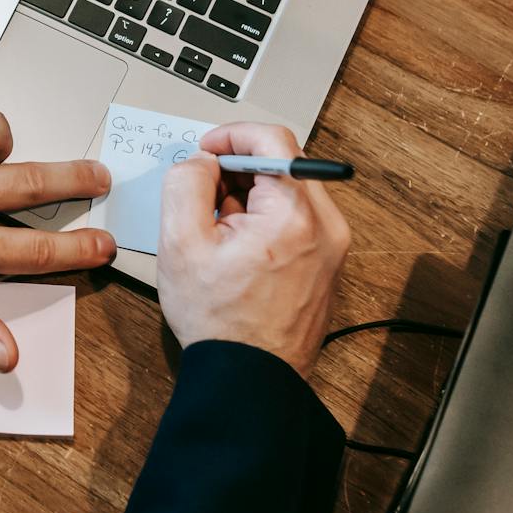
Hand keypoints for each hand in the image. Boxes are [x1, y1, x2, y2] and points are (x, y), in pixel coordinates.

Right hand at [156, 122, 350, 379]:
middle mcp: (326, 227)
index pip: (272, 139)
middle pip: (283, 163)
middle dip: (238, 169)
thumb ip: (185, 183)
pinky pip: (296, 218)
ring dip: (250, 194)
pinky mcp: (327, 262)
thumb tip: (200, 161)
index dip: (231, 135)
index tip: (206, 151)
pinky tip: (238, 247)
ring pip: (288, 190)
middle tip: (203, 195)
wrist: (249, 377)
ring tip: (219, 230)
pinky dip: (265, 218)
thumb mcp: (180, 243)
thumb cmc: (220, 321)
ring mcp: (332, 247)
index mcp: (295, 215)